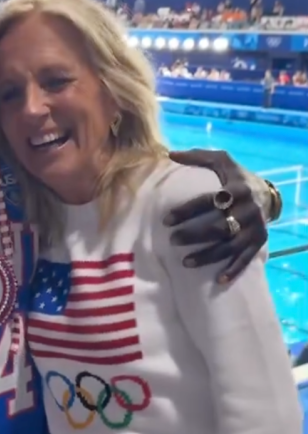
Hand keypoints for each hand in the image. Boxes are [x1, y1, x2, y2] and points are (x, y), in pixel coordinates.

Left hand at [165, 149, 266, 283]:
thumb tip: (170, 153)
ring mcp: (254, 228)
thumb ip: (198, 156)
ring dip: (207, 256)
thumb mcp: (222, 161)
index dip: (187, 211)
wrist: (267, 194)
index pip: (209, 202)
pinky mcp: (259, 242)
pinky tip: (218, 280)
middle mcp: (248, 210)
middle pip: (218, 226)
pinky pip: (245, 259)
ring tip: (184, 262)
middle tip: (172, 240)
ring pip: (229, 246)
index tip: (166, 220)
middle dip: (193, 235)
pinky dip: (233, 270)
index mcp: (237, 189)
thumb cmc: (236, 177)